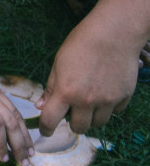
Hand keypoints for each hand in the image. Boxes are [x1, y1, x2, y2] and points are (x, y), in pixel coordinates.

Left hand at [36, 16, 137, 135]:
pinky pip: (115, 112)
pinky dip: (109, 108)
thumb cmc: (81, 44)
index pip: (50, 120)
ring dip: (91, 117)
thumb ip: (51, 87)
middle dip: (73, 123)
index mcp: (65, 91)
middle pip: (78, 128)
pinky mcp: (123, 98)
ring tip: (89, 101)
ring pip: (98, 123)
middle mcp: (86, 100)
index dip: (45, 129)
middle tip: (71, 112)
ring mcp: (107, 101)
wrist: (112, 34)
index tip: (45, 131)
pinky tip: (105, 92)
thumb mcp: (58, 64)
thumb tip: (40, 106)